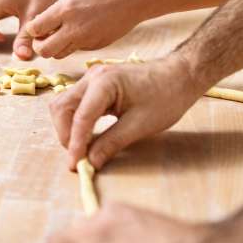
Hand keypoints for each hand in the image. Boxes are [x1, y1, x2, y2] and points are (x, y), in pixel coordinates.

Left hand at [26, 0, 153, 58]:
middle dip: (40, 46)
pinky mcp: (96, 46)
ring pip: (59, 54)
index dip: (32, 30)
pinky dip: (74, 45)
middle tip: (44, 37)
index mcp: (65, 9)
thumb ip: (60, 11)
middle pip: (44, 50)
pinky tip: (82, 32)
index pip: (35, 28)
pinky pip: (77, 50)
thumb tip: (44, 26)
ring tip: (61, 35)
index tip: (36, 26)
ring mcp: (86, 40)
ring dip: (56, 48)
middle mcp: (73, 28)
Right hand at [50, 55, 202, 169]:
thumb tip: (91, 161)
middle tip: (78, 158)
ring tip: (81, 149)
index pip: (81, 117)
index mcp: (104, 82)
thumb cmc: (166, 96)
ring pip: (64, 105)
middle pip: (62, 107)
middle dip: (65, 135)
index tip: (76, 165)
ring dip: (67, 128)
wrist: (180, 76)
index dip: (75, 144)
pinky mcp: (95, 84)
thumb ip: (111, 143)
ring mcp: (92, 78)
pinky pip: (75, 103)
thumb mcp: (140, 125)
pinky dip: (75, 121)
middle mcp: (93, 76)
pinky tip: (87, 137)